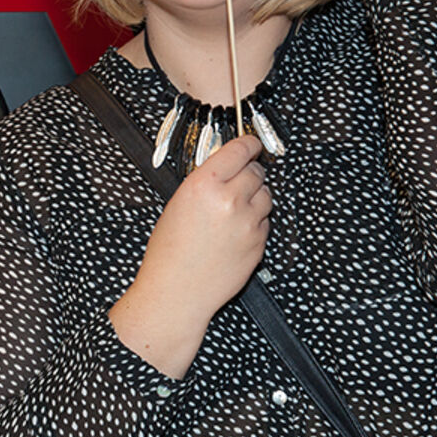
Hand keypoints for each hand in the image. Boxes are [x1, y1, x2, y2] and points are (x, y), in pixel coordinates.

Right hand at [112, 136, 269, 375]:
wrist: (177, 291)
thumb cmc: (169, 253)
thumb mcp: (177, 205)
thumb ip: (204, 183)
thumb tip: (227, 169)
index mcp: (204, 185)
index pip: (240, 150)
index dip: (249, 144)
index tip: (251, 144)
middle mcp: (229, 200)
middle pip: (257, 172)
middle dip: (250, 173)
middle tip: (237, 181)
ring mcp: (248, 222)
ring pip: (266, 196)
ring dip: (255, 197)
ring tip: (233, 211)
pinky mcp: (259, 242)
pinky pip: (265, 221)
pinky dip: (255, 221)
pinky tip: (235, 232)